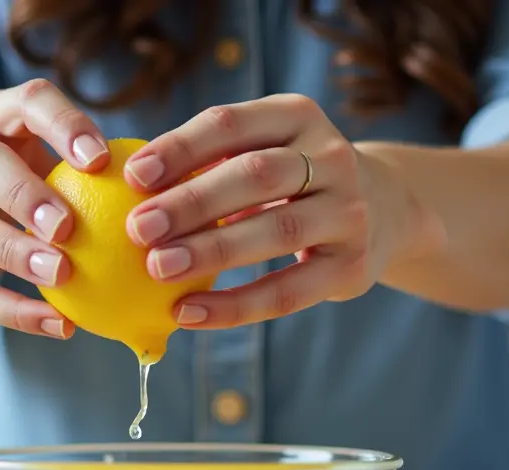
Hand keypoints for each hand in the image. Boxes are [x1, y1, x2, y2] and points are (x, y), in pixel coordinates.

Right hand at [0, 78, 111, 338]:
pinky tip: (62, 326)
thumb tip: (184, 206)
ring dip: (14, 253)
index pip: (26, 102)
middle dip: (24, 192)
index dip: (63, 125)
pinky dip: (15, 311)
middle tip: (68, 227)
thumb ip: (101, 178)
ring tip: (62, 275)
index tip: (103, 160)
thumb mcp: (52, 170)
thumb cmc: (28, 193)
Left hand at [121, 94, 444, 328]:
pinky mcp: (351, 267)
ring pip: (276, 232)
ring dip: (212, 251)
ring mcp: (348, 212)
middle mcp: (332, 157)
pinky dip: (234, 306)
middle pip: (255, 176)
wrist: (386, 210)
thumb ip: (209, 162)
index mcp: (297, 116)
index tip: (133, 176)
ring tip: (156, 269)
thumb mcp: (265, 151)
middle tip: (137, 228)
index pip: (231, 124)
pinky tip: (188, 313)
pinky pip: (287, 291)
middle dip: (191, 202)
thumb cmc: (293, 180)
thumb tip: (122, 187)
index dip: (181, 148)